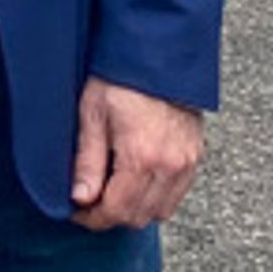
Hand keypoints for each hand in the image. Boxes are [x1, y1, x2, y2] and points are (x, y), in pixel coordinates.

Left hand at [68, 77, 204, 230]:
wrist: (158, 52)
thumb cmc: (122, 76)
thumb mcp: (93, 113)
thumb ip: (87, 160)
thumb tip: (80, 197)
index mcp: (142, 157)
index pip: (117, 211)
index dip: (92, 218)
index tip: (77, 211)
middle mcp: (170, 166)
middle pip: (139, 216)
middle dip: (111, 216)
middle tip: (90, 202)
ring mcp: (187, 162)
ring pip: (160, 211)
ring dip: (135, 209)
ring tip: (112, 190)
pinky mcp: (195, 156)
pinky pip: (176, 195)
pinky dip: (155, 197)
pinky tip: (136, 180)